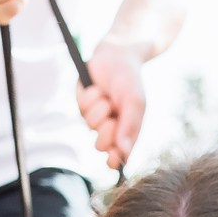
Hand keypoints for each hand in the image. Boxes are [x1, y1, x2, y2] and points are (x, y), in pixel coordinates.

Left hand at [78, 40, 146, 164]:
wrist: (117, 55)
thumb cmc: (131, 80)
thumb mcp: (135, 102)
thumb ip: (130, 127)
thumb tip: (124, 154)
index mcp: (126, 131)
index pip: (118, 156)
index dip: (114, 161)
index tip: (113, 159)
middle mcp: (109, 128)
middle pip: (100, 145)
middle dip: (106, 132)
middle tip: (112, 117)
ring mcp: (94, 117)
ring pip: (90, 125)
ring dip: (99, 109)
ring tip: (107, 96)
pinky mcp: (82, 104)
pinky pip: (81, 107)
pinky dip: (90, 97)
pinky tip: (97, 89)